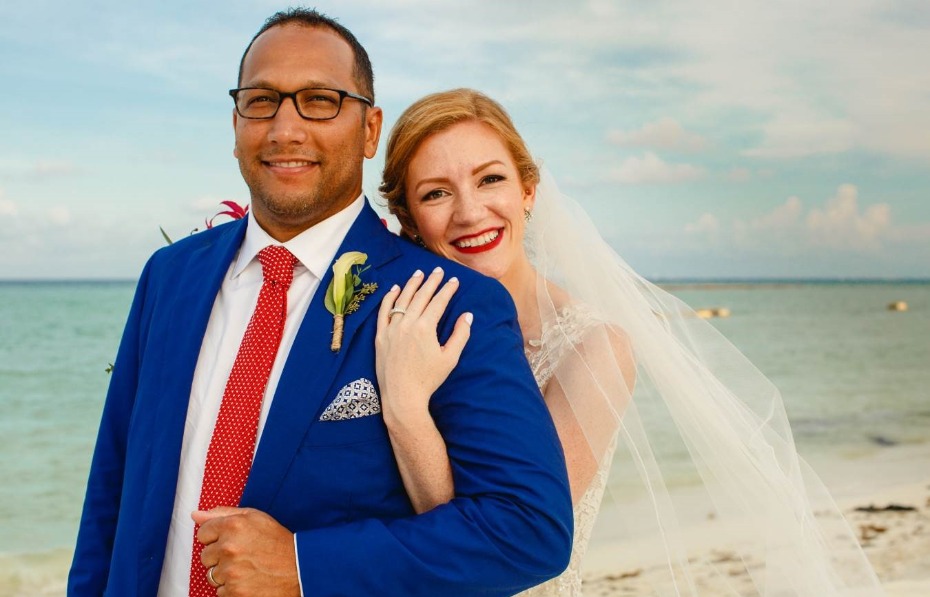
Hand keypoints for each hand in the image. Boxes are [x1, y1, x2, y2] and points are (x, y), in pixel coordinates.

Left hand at [193, 507, 298, 596]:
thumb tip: (196, 515)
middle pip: (205, 556)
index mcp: (233, 526)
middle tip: (242, 555)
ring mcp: (230, 572)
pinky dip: (232, 588)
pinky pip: (220, 591)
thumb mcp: (255, 518)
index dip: (216, 537)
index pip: (203, 533)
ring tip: (247, 568)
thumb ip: (223, 514)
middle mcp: (229, 548)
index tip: (229, 540)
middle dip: (219, 556)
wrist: (299, 569)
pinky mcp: (234, 592)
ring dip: (225, 573)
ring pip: (212, 575)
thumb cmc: (278, 542)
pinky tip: (248, 580)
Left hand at [375, 267, 471, 425]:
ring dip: (411, 285)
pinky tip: (394, 289)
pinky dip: (389, 298)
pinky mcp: (380, 336)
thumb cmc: (428, 379)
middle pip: (421, 296)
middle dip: (431, 282)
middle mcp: (407, 324)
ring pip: (402, 300)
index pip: (438, 302)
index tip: (454, 280)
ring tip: (419, 273)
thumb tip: (468, 315)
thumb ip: (460, 335)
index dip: (447, 289)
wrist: (402, 396)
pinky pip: (384, 312)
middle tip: (439, 271)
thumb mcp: (450, 358)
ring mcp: (391, 329)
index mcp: (425, 328)